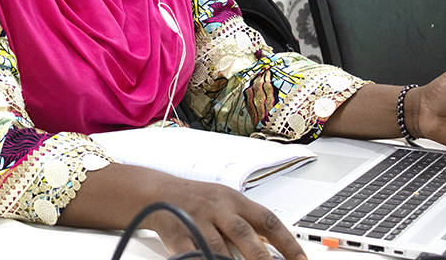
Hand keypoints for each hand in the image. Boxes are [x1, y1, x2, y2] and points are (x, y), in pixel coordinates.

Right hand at [141, 177, 306, 259]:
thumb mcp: (228, 205)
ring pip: (217, 247)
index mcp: (236, 201)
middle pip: (244, 233)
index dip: (287, 243)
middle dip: (261, 258)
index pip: (268, 221)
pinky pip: (190, 252)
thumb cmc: (199, 201)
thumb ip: (251, 226)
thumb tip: (280, 249)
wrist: (158, 192)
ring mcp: (197, 220)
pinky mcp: (176, 233)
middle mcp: (219, 208)